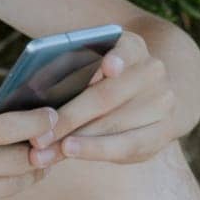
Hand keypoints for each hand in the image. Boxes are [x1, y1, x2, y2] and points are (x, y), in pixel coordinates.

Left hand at [39, 28, 180, 164]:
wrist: (146, 93)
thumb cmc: (99, 77)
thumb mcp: (88, 63)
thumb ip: (69, 68)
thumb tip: (33, 88)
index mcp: (132, 46)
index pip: (127, 49)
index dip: (118, 57)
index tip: (108, 66)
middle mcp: (152, 71)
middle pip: (108, 96)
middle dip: (68, 119)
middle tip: (37, 137)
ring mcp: (163, 102)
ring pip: (115, 126)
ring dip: (76, 142)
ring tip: (43, 153)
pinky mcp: (165, 131)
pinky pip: (128, 146)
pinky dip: (95, 151)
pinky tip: (69, 153)